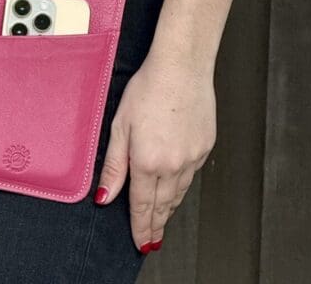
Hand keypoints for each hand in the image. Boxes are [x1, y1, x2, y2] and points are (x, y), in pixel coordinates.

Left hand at [93, 50, 216, 252]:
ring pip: (179, 193)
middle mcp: (173, 165)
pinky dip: (182, 187)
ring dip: (169, 209)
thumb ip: (114, 165)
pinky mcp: (205, 147)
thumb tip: (105, 195)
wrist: (182, 68)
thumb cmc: (148, 88)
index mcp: (148, 161)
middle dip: (156, 225)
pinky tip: (177, 188)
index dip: (141, 227)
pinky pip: (192, 176)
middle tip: (152, 241)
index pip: (143, 206)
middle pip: (163, 205)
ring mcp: (192, 157)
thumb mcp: (120, 125)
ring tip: (162, 220)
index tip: (140, 242)